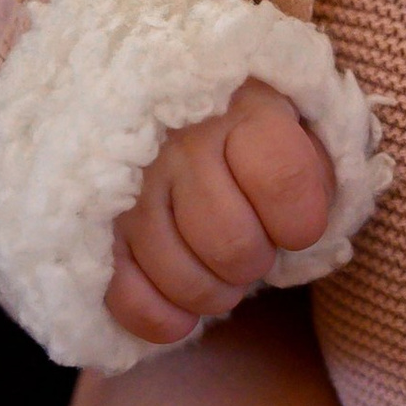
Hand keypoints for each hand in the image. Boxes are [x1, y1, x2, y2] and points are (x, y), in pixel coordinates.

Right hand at [107, 78, 336, 347]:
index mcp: (240, 108)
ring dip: (213, 293)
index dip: (300, 222)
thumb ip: (312, 161)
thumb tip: (314, 228)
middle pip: (233, 245)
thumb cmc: (232, 109)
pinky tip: (180, 309)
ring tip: (216, 270)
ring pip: (184, 279)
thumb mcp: (288, 110)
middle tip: (250, 248)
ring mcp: (128, 187)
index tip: (296, 225)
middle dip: (253, 263)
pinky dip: (162, 318)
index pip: (283, 182)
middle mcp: (179, 145)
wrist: (133, 86)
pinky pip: (128, 298)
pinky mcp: (91, 225)